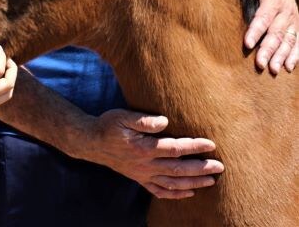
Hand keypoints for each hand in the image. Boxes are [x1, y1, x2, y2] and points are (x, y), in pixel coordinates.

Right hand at [90, 109, 223, 199]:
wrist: (91, 142)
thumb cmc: (108, 125)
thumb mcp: (122, 116)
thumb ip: (144, 120)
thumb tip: (165, 121)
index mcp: (143, 148)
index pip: (174, 148)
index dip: (194, 146)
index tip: (210, 143)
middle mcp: (145, 164)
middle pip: (178, 169)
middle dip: (201, 168)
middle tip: (220, 166)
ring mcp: (142, 174)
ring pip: (172, 183)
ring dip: (193, 183)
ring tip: (211, 180)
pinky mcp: (139, 178)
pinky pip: (159, 191)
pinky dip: (175, 194)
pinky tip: (189, 192)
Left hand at [245, 0, 298, 72]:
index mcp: (274, 0)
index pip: (263, 18)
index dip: (256, 31)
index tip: (247, 44)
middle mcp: (286, 12)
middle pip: (276, 33)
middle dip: (268, 50)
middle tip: (260, 64)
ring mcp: (293, 19)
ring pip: (288, 40)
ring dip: (282, 56)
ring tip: (274, 70)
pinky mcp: (296, 25)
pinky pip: (298, 42)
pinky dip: (295, 54)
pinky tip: (289, 67)